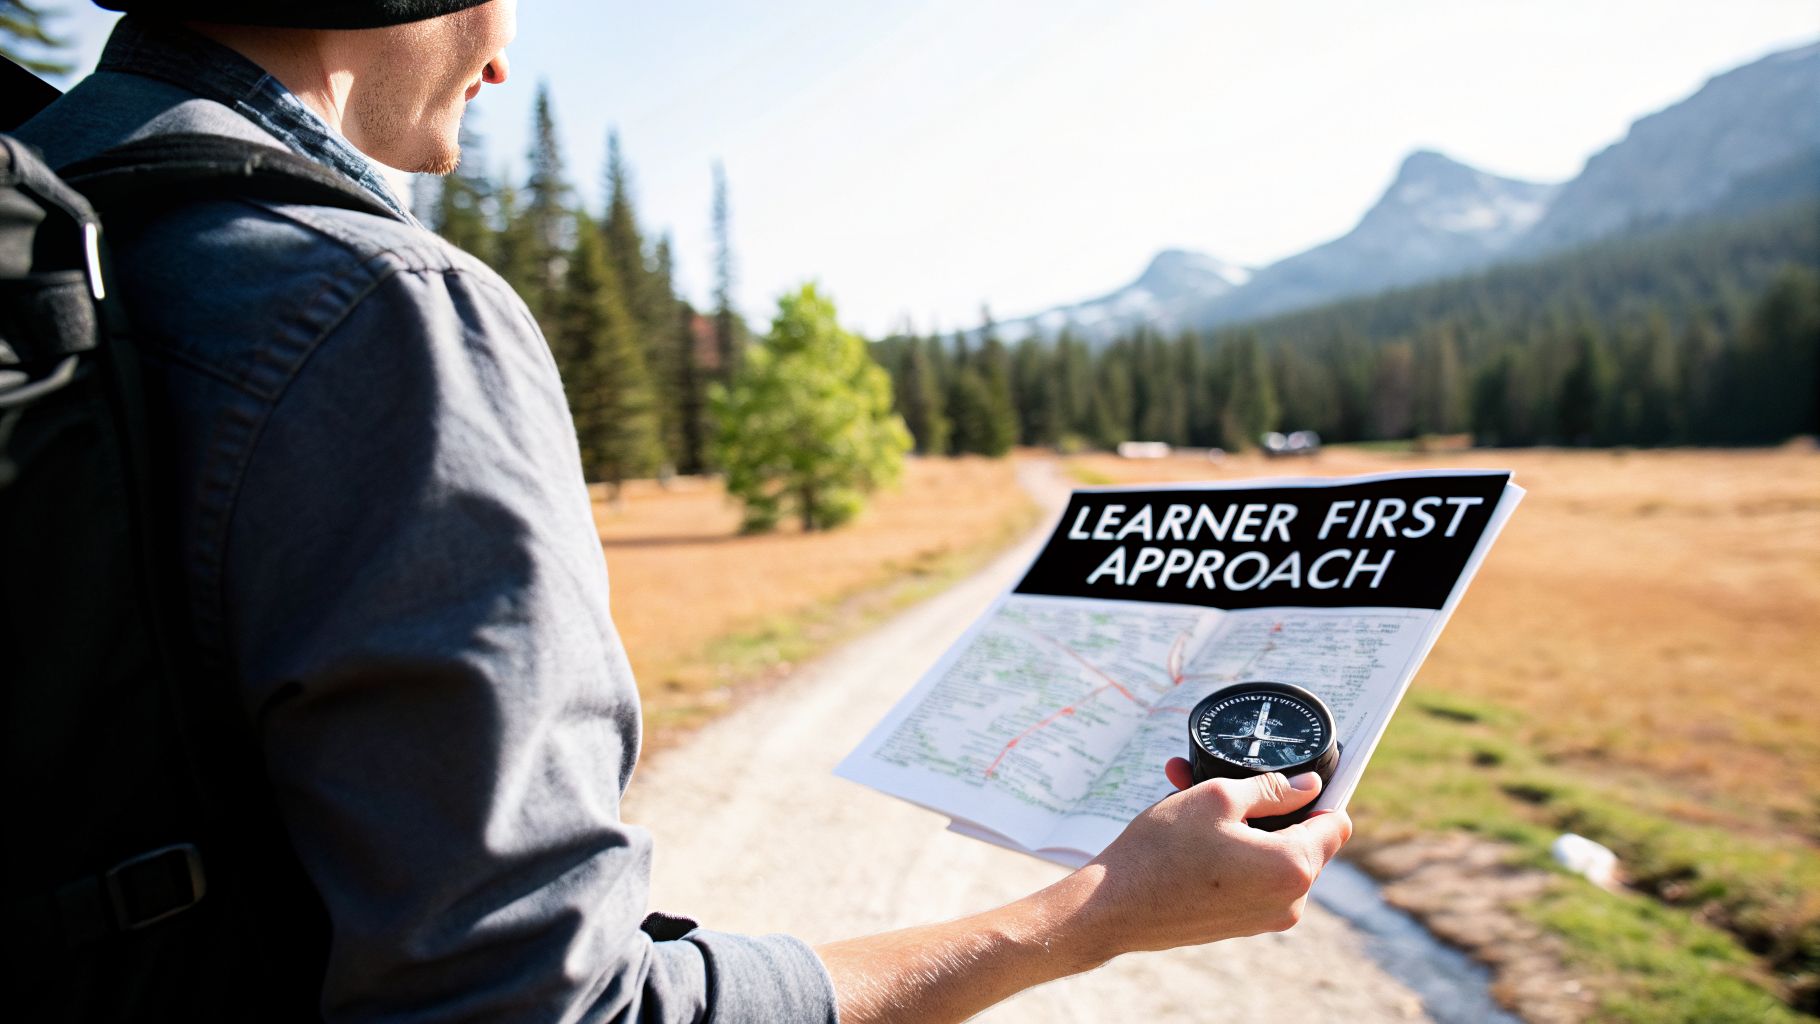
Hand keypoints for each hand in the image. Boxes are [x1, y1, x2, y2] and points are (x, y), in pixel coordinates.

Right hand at [1035, 764, 1350, 965]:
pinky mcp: (1242, 925)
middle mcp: (1290, 901)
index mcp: (1293, 867)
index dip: (1317, 793)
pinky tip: (1189, 830)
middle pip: (1302, 838)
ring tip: (1190, 795)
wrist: (1113, 908)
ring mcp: (1266, 918)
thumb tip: (1309, 786)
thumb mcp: (1215, 798)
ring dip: (1242, 825)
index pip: (1336, 821)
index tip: (1290, 776)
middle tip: (1219, 778)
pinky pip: (1251, 876)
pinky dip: (1231, 850)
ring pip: (1271, 855)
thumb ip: (1271, 789)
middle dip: (1266, 805)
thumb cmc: (1161, 850)